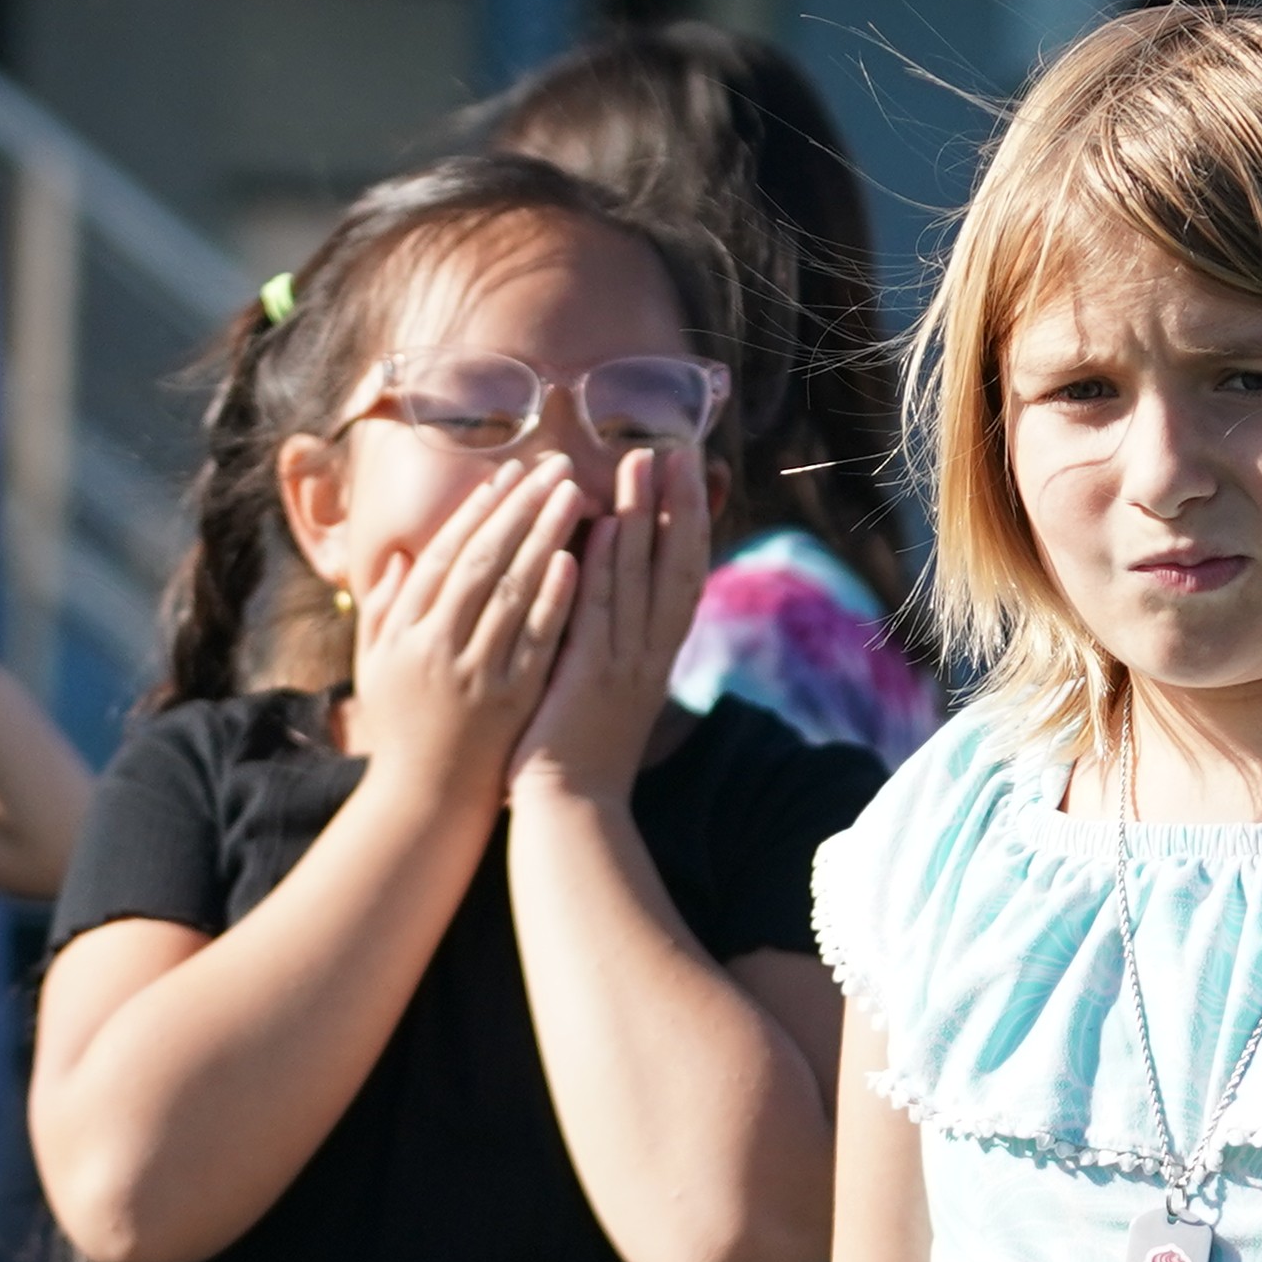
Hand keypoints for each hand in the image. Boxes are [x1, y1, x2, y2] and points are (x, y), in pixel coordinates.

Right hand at [340, 459, 581, 812]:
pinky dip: (553, 598)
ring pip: (511, 591)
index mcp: (402, 631)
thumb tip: (399, 558)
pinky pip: (535, 640)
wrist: (424, 801)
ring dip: (544, 537)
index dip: (475, 511)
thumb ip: (383, 609)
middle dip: (519, 507)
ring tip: (574, 493)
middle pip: (480, 560)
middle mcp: (435, 645)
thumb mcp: (374, 665)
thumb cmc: (401, 727)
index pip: (442, 555)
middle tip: (554, 464)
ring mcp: (474, 671)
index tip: (506, 474)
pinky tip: (575, 560)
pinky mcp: (510, 698)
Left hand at [513, 446, 706, 809]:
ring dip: (644, 516)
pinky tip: (606, 526)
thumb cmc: (576, 753)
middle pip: (676, 563)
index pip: (682, 574)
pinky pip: (602, 613)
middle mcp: (651, 653)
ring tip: (641, 462)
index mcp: (654, 654)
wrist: (573, 813)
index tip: (687, 474)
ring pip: (643, 577)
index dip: (688, 520)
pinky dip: (607, 567)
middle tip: (677, 448)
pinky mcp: (592, 676)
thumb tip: (605, 590)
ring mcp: (626, 664)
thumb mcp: (604, 687)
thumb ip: (609, 638)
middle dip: (678, 504)